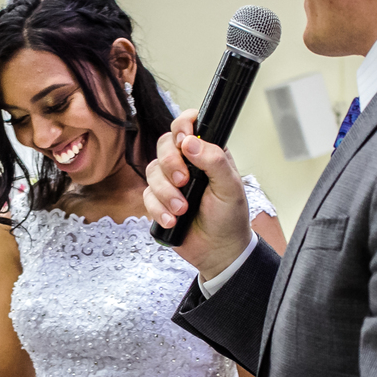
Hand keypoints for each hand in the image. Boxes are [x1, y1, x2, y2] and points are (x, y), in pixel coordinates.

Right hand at [144, 109, 251, 279]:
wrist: (218, 251)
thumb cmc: (230, 218)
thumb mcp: (230, 188)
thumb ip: (214, 161)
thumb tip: (191, 142)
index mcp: (207, 153)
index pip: (188, 126)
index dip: (182, 126)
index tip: (184, 140)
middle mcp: (187, 163)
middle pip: (164, 146)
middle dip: (171, 164)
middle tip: (184, 182)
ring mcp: (171, 182)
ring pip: (152, 171)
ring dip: (166, 193)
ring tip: (182, 209)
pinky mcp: (159, 201)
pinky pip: (147, 196)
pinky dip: (158, 209)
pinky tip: (173, 220)